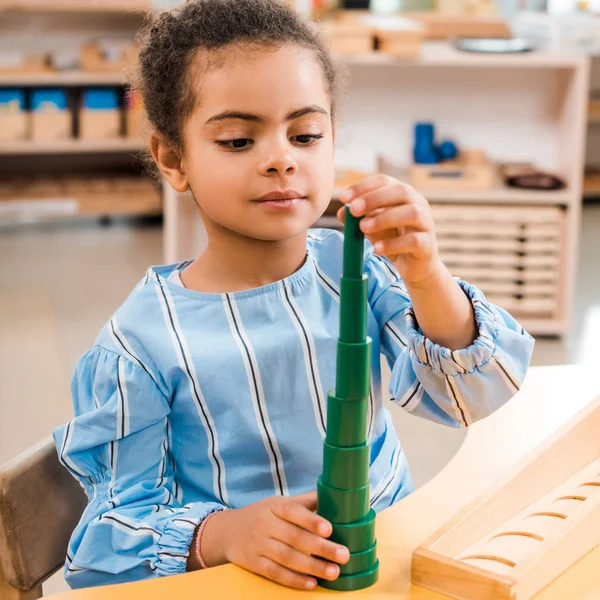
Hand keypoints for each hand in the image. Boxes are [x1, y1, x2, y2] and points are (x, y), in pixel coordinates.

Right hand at [199, 492, 349, 589]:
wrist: (227, 531)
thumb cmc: (262, 515)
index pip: (294, 512)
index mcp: (275, 506)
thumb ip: (305, 502)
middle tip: (343, 555)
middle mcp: (265, 524)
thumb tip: (334, 494)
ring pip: (287, 557)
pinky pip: (275, 573)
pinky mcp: (252, 563)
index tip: (329, 529)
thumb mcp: (279, 503)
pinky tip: (311, 583)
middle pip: (295, 537)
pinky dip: (293, 579)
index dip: (311, 520)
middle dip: (321, 548)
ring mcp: (258, 544)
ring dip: (312, 566)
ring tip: (333, 572)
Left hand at [338, 174, 441, 285]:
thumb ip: (359, 219)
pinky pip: (413, 240)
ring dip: (384, 218)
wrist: (413, 267)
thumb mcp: (372, 228)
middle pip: (401, 191)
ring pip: (411, 213)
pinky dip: (393, 244)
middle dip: (374, 198)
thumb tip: (342, 212)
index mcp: (403, 196)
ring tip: (363, 228)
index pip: (385, 181)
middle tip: (353, 210)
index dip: (364, 186)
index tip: (343, 198)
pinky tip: (377, 249)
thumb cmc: (393, 241)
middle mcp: (418, 205)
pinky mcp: (427, 245)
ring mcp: (426, 224)